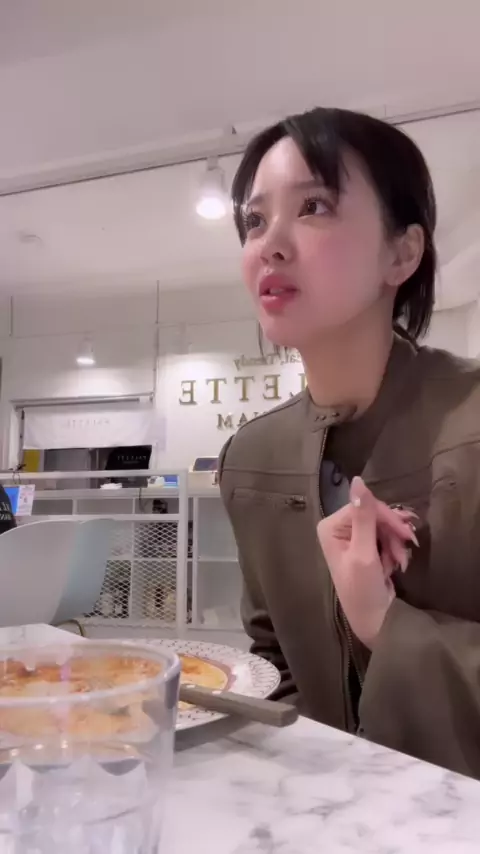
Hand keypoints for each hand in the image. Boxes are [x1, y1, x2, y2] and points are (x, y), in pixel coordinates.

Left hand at [317, 477, 417, 648]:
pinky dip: (393, 550)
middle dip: (393, 534)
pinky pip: (384, 538)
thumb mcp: (364, 552)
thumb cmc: (363, 589)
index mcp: (330, 526)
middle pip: (375, 516)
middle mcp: (338, 528)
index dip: (388, 518)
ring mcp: (351, 537)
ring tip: (399, 563)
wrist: (373, 619)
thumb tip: (357, 480)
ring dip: (395, 544)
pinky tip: (395, 565)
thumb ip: (364, 517)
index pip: (364, 507)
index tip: (406, 533)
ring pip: (383, 527)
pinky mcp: (364, 547)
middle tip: (408, 546)